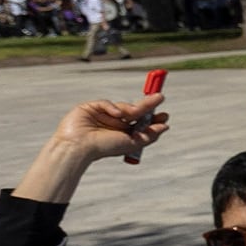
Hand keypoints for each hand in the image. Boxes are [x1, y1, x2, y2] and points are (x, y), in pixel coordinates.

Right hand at [49, 94, 168, 163]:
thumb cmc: (104, 148)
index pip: (140, 122)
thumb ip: (149, 135)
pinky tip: (116, 114)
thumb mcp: (132, 142)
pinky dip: (112, 107)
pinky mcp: (90, 108)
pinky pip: (105, 103)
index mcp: (122, 133)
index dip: (152, 118)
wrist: (79, 147)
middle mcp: (113, 123)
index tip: (165, 116)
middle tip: (160, 97)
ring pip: (121, 106)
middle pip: (134, 111)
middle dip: (148, 105)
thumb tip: (165, 127)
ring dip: (131, 108)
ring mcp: (102, 115)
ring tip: (135, 112)